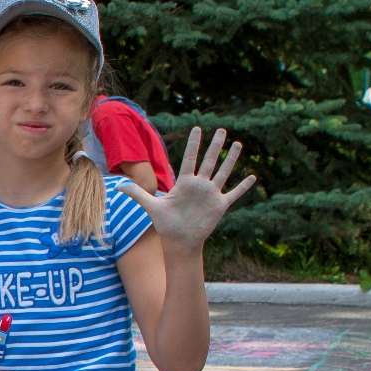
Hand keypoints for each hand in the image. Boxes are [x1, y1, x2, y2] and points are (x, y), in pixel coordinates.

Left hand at [114, 126, 254, 250]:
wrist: (179, 241)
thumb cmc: (165, 224)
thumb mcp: (151, 206)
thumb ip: (137, 193)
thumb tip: (117, 186)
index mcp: (184, 183)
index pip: (190, 159)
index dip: (194, 144)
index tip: (198, 129)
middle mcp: (199, 185)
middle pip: (209, 161)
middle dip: (215, 146)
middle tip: (222, 129)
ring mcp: (211, 194)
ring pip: (223, 172)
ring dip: (231, 159)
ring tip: (238, 144)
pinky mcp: (219, 205)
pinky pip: (234, 193)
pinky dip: (243, 186)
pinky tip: (252, 177)